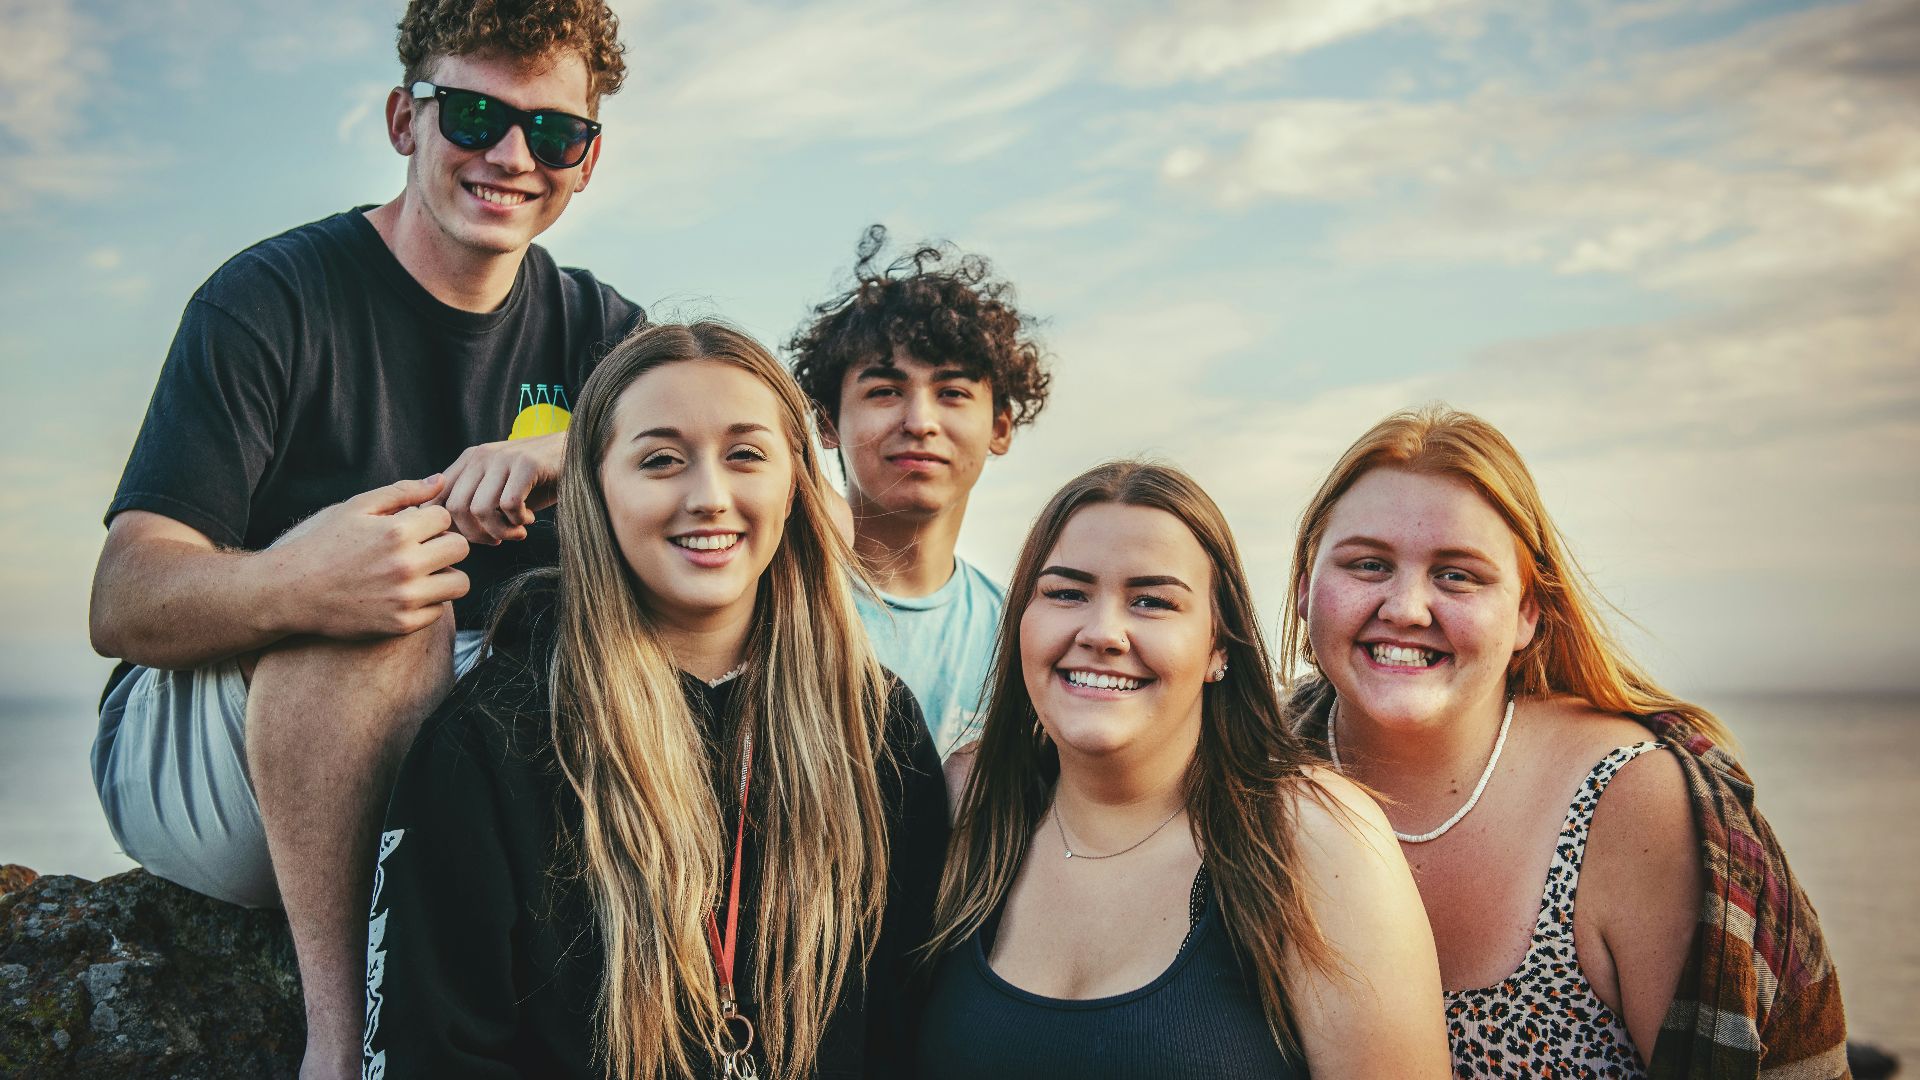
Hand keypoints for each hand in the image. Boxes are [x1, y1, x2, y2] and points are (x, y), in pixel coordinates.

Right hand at [265, 475, 470, 637]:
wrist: (291, 591)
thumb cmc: (323, 544)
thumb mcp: (356, 508)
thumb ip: (402, 492)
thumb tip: (440, 480)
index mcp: (396, 532)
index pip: (445, 517)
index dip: (429, 520)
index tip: (412, 528)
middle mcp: (405, 566)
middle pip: (460, 548)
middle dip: (444, 544)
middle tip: (423, 549)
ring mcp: (405, 598)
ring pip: (459, 582)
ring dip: (445, 575)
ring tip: (421, 572)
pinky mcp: (402, 624)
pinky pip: (439, 610)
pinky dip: (428, 602)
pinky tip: (405, 594)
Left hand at [433, 432, 565, 544]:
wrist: (579, 456)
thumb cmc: (537, 482)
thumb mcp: (499, 491)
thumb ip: (472, 503)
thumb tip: (445, 534)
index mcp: (468, 461)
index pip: (437, 499)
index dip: (450, 528)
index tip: (475, 539)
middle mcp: (480, 455)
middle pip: (455, 508)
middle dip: (476, 535)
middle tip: (497, 540)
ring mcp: (503, 457)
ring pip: (480, 509)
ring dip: (499, 531)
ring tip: (516, 532)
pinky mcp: (527, 463)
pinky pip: (509, 504)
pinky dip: (518, 521)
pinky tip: (529, 519)